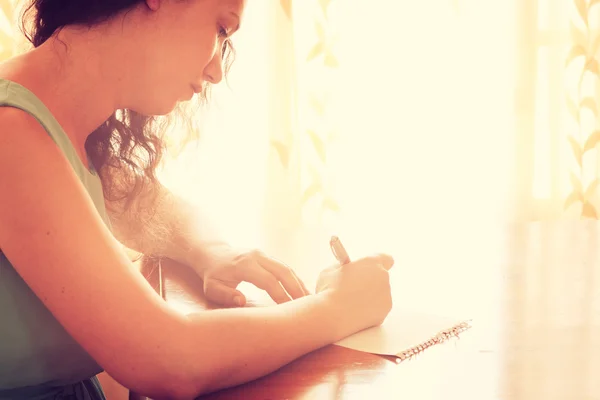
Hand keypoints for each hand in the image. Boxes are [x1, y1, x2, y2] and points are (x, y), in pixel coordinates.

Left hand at [194, 245, 309, 306]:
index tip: (289, 310)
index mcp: (245, 264)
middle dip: (297, 289)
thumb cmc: (213, 275)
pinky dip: (295, 280)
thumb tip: (242, 301)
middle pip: (283, 271)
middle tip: (309, 306)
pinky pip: (285, 268)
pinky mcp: (268, 257)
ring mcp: (264, 255)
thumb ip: (225, 295)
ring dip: (299, 284)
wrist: (213, 254)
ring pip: (287, 268)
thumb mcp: (212, 288)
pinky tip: (302, 293)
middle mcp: (257, 256)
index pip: (268, 280)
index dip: (281, 295)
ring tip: (310, 301)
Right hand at [316, 253, 393, 330]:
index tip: (369, 268)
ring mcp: (386, 298)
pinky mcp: (383, 314)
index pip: (386, 259)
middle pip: (381, 278)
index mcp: (372, 263)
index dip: (377, 263)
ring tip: (350, 304)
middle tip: (354, 287)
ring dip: (369, 298)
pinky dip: (368, 312)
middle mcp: (383, 278)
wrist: (331, 316)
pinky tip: (353, 314)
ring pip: (379, 296)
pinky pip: (376, 311)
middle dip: (370, 282)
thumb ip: (343, 268)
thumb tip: (346, 270)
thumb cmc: (328, 291)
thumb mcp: (331, 271)